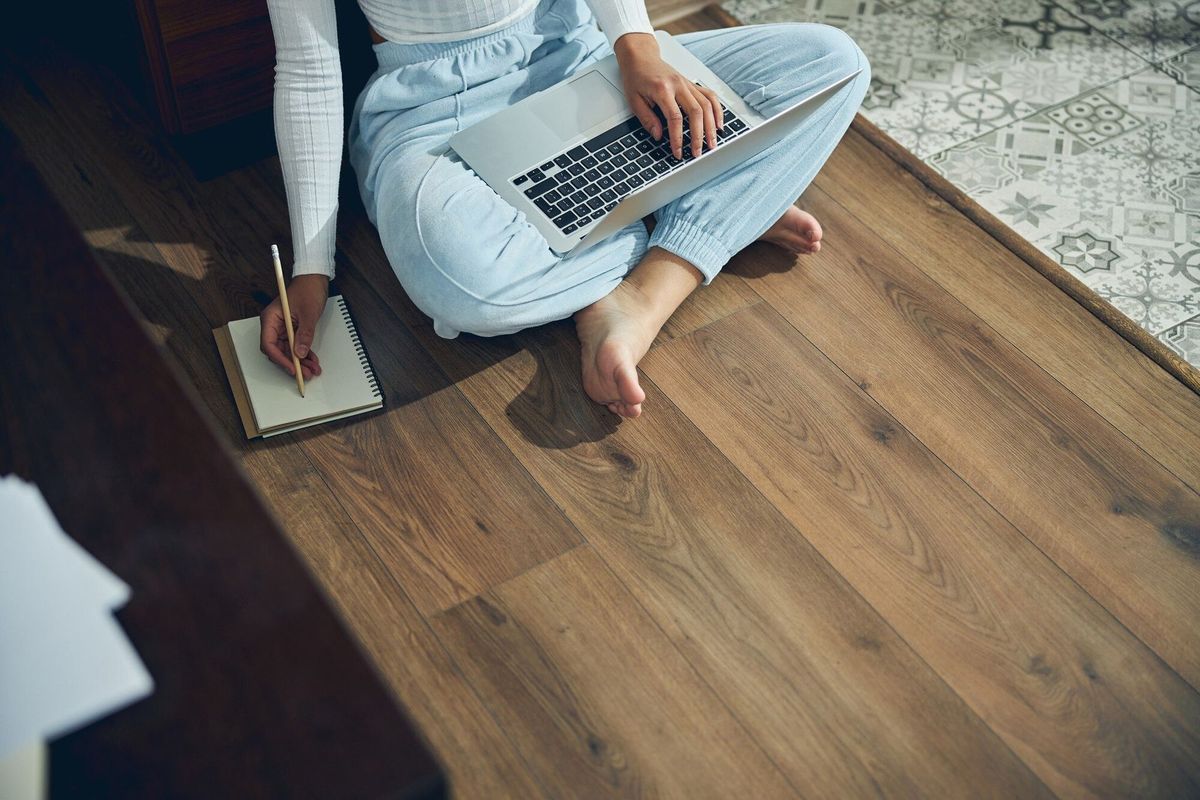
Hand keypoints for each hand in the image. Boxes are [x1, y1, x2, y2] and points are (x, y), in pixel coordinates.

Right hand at [259, 273, 327, 379]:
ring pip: (288, 351)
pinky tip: (313, 361)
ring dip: (300, 362)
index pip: (268, 344)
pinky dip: (304, 354)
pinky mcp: (292, 330)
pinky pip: (296, 346)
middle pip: (278, 351)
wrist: (315, 280)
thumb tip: (300, 353)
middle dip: (292, 363)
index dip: (279, 358)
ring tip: (313, 370)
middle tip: (305, 374)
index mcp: (271, 318)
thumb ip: (304, 334)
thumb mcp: (308, 313)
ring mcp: (283, 328)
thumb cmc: (308, 289)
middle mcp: (274, 325)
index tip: (292, 367)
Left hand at [613, 33, 722, 160]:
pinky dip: (717, 110)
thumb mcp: (634, 100)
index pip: (675, 118)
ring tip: (712, 143)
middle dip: (699, 135)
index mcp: (662, 89)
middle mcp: (678, 85)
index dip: (678, 138)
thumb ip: (647, 119)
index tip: (678, 152)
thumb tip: (659, 136)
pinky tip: (718, 124)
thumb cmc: (636, 77)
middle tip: (698, 153)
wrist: (641, 56)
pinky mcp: (692, 84)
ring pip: (707, 105)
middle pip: (696, 112)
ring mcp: (688, 83)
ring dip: (711, 126)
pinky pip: (710, 96)